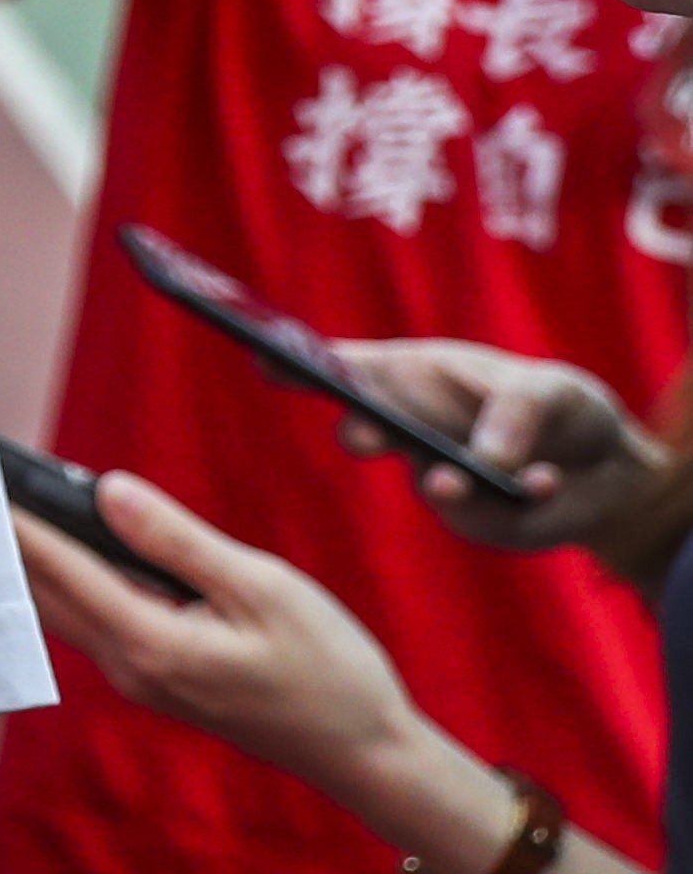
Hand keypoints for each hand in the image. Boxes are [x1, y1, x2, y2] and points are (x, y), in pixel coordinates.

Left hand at [11, 471, 420, 798]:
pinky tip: (70, 546)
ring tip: (5, 500)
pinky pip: (96, 622)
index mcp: (149, 644)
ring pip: (65, 610)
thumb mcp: (261, 588)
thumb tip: (107, 491)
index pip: (58, 568)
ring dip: (34, 561)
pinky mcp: (156, 679)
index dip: (13, 517)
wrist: (365, 753)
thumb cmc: (328, 669)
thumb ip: (178, 541)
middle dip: (7, 537)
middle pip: (43, 592)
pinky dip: (72, 582)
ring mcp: (139, 678)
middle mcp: (128, 667)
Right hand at [329, 337, 661, 555]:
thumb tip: (485, 462)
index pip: (343, 367)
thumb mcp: (550, 391)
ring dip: (448, 482)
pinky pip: (483, 515)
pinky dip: (520, 496)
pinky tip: (546, 481)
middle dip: (361, 431)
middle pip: (362, 427)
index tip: (265, 355)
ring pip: (425, 483)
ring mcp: (434, 476)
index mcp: (410, 377)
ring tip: (469, 478)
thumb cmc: (561, 408)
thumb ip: (517, 414)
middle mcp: (409, 427)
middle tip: (367, 434)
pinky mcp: (470, 518)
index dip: (298, 360)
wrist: (607, 472)